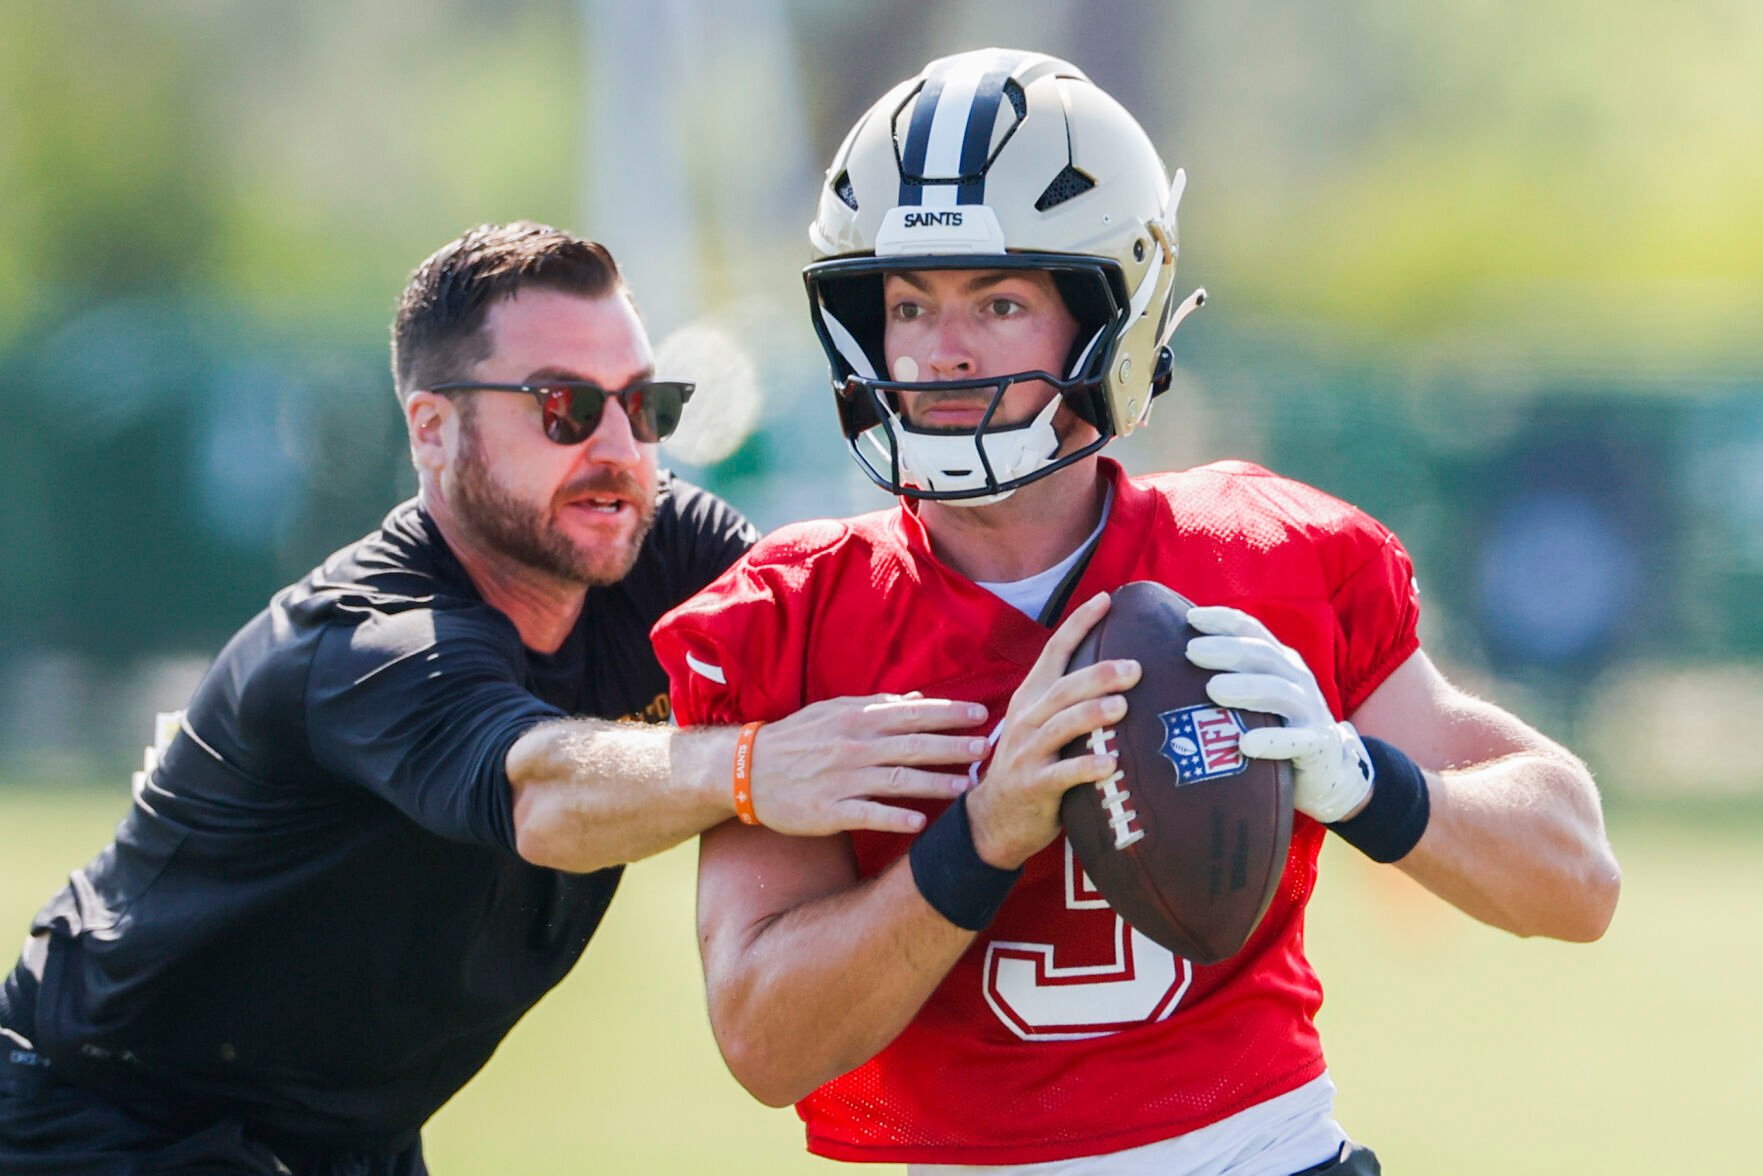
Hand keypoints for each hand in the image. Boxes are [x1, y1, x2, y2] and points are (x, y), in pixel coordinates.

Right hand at [748, 694, 990, 836]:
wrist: (748, 770)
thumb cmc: (797, 739)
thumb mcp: (834, 712)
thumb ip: (877, 706)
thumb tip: (918, 699)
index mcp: (857, 719)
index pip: (912, 713)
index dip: (949, 714)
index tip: (981, 715)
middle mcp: (853, 746)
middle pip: (912, 745)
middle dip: (952, 746)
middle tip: (985, 749)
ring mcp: (841, 779)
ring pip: (896, 780)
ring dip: (933, 782)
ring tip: (965, 786)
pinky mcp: (828, 810)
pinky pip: (867, 814)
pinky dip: (893, 817)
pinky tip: (919, 822)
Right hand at [967, 593, 1141, 869]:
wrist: (993, 818)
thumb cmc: (1030, 766)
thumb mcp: (1040, 725)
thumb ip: (1068, 701)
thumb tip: (1117, 672)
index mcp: (1030, 699)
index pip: (1054, 652)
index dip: (1078, 624)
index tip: (1106, 599)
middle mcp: (1026, 720)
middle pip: (1062, 689)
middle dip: (1098, 675)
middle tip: (1135, 667)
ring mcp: (1026, 752)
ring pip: (1060, 726)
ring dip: (1092, 714)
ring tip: (1122, 707)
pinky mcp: (1032, 785)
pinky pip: (1061, 774)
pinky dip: (1085, 767)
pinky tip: (1109, 763)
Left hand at [1185, 605, 1373, 823]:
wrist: (1330, 772)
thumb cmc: (1278, 728)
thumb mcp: (1258, 697)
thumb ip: (1227, 677)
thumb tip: (1173, 659)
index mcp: (1280, 662)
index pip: (1253, 631)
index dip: (1224, 621)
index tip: (1190, 618)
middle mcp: (1296, 679)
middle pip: (1262, 656)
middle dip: (1227, 649)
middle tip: (1191, 651)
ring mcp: (1310, 711)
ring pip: (1279, 692)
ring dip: (1246, 688)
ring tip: (1213, 689)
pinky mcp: (1318, 745)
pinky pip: (1296, 741)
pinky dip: (1272, 741)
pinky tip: (1246, 745)